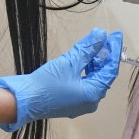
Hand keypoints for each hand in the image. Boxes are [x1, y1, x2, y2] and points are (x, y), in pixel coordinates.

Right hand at [0, 29, 121, 131]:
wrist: (23, 100)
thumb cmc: (47, 83)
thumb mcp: (69, 62)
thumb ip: (88, 48)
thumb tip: (101, 34)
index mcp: (93, 94)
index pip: (110, 70)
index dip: (114, 51)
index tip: (115, 35)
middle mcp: (91, 102)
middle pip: (103, 75)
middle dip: (104, 56)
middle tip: (104, 38)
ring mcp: (81, 104)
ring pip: (94, 80)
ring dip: (94, 63)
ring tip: (93, 46)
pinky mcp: (72, 103)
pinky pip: (85, 85)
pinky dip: (86, 72)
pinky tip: (83, 60)